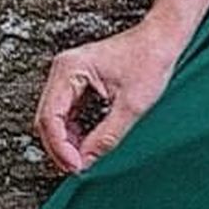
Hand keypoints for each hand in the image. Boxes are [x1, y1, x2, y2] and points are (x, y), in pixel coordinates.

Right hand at [33, 13, 184, 175]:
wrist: (161, 39)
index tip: (75, 166)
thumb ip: (107, 136)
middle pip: (46, 118)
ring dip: (65, 140)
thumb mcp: (131, 105)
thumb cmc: (150, 59)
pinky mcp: (78, 81)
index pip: (51, 116)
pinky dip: (72, 131)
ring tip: (81, 159)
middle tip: (77, 168)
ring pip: (54, 117)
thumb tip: (88, 160)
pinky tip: (84, 144)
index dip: (60, 146)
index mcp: (70, 69)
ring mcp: (69, 75)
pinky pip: (65, 112)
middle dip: (60, 146)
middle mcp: (63, 69)